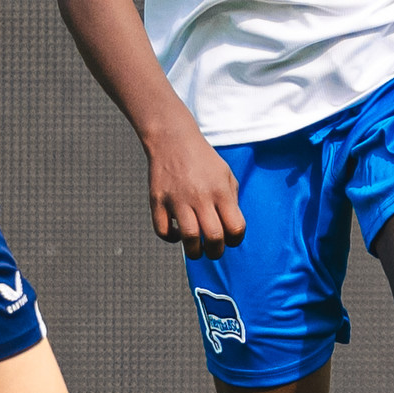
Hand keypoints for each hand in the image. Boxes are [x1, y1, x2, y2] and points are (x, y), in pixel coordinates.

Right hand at [144, 126, 243, 256]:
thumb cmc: (203, 160)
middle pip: (214, 237)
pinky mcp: (158, 201)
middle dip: (216, 252)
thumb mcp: (226, 175)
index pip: (235, 227)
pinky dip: (171, 238)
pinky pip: (163, 230)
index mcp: (220, 191)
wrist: (173, 140)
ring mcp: (177, 199)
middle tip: (213, 250)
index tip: (230, 239)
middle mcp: (200, 196)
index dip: (236, 240)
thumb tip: (231, 229)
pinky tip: (176, 233)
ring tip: (196, 249)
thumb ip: (232, 201)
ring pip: (189, 238)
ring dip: (194, 251)